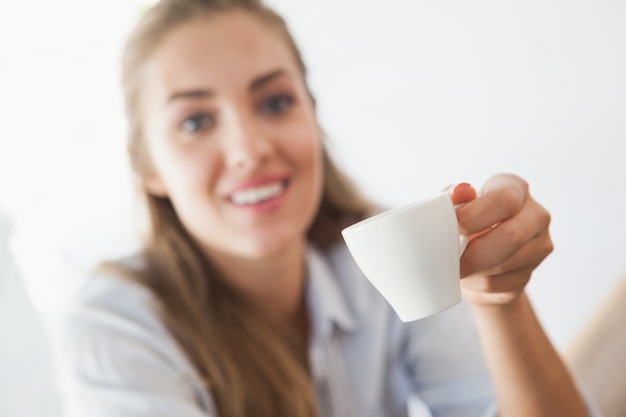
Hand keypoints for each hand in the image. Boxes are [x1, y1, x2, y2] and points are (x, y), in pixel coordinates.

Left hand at [450, 174, 552, 305]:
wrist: (478, 252)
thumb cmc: (466, 220)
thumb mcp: (456, 203)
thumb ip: (454, 196)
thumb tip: (458, 192)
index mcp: (515, 188)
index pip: (505, 199)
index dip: (476, 215)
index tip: (455, 227)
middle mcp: (535, 215)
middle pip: (512, 236)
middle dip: (476, 252)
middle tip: (451, 258)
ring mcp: (538, 246)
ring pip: (505, 265)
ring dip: (473, 270)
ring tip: (455, 266)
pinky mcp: (530, 274)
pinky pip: (501, 285)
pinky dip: (478, 284)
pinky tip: (468, 276)